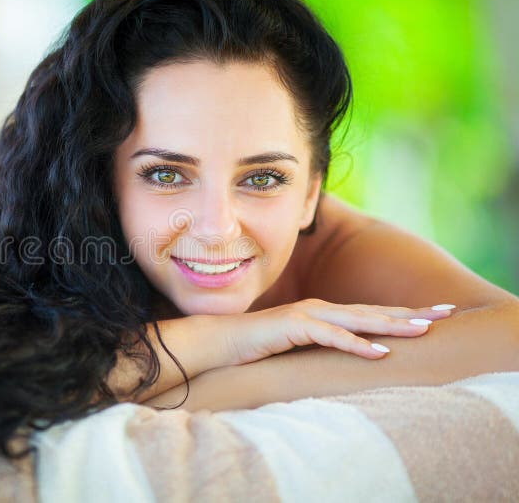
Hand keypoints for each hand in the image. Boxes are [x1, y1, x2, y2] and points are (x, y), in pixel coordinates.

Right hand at [215, 298, 454, 365]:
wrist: (221, 341)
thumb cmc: (258, 346)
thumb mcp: (297, 346)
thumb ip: (320, 345)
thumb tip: (344, 356)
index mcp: (324, 314)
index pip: (371, 313)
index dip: (403, 313)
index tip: (435, 315)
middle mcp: (321, 309)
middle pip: (374, 311)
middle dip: (411, 312)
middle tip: (446, 314)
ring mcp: (308, 315)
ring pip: (359, 320)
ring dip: (392, 325)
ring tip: (423, 331)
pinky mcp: (295, 327)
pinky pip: (332, 337)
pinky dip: (357, 344)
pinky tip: (379, 352)